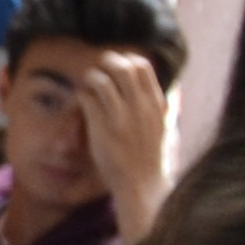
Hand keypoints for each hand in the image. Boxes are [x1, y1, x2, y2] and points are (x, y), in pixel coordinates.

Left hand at [74, 48, 172, 240]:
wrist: (142, 184)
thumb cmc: (149, 157)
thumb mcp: (162, 127)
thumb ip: (156, 106)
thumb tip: (155, 88)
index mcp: (156, 104)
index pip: (143, 67)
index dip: (127, 60)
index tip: (119, 65)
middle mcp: (140, 108)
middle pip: (122, 68)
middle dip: (107, 61)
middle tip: (99, 68)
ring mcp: (120, 118)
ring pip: (101, 80)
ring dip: (91, 76)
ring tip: (88, 83)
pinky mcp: (101, 129)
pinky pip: (86, 98)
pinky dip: (82, 93)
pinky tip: (82, 100)